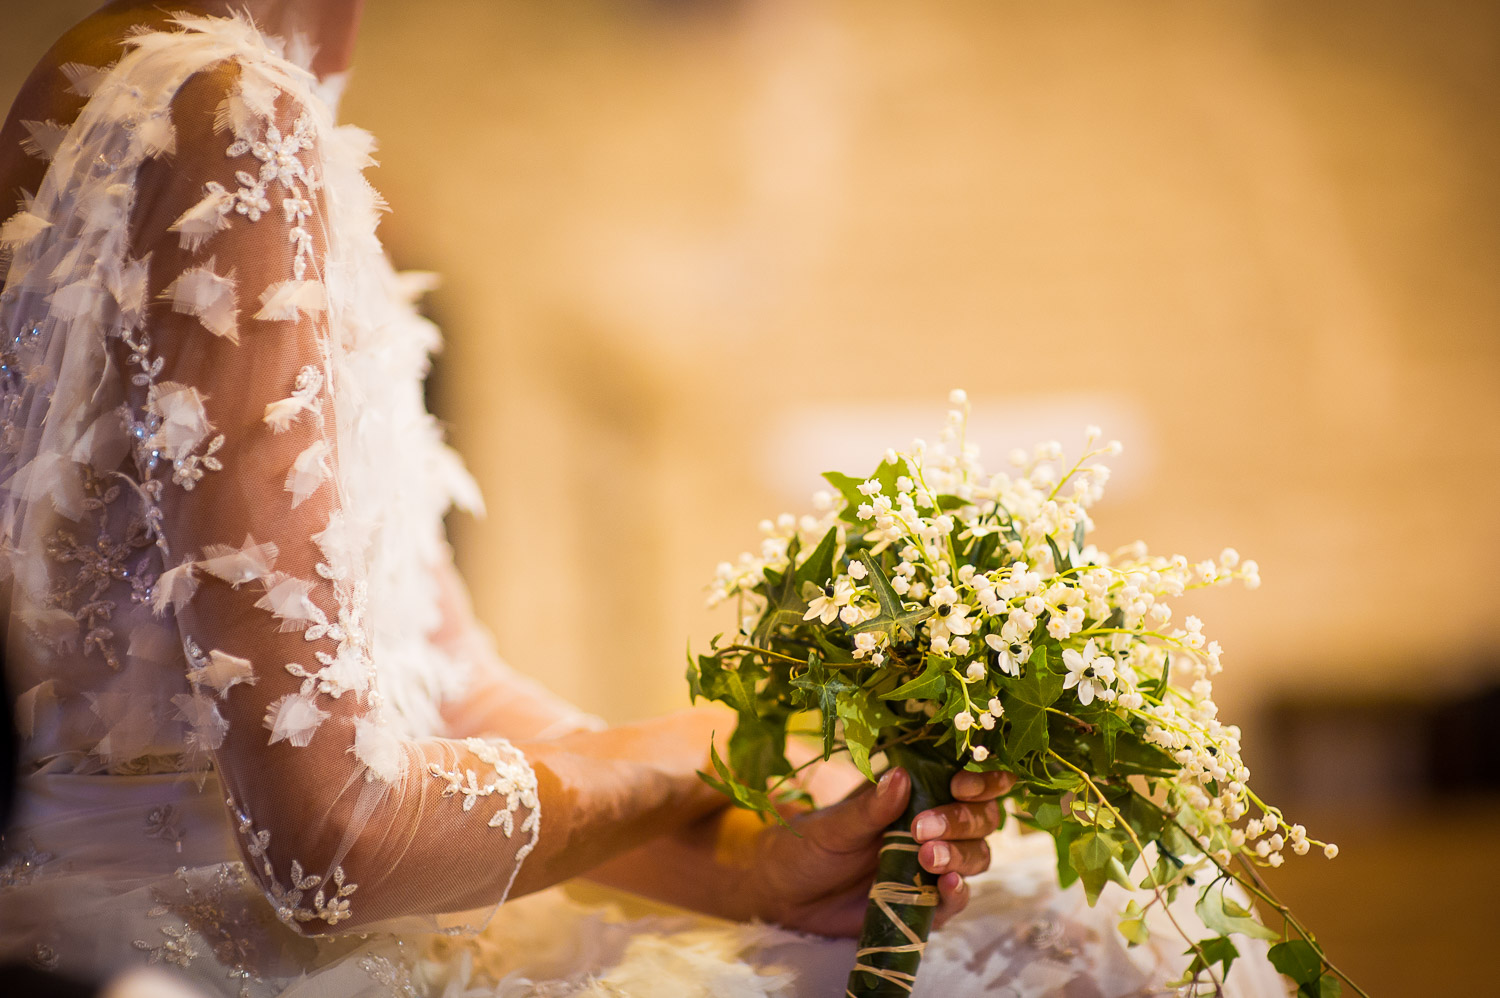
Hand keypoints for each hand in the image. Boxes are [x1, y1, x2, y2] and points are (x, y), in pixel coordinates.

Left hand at [742, 766, 1013, 936]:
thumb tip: (900, 775)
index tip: (962, 786)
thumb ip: (870, 806)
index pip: (966, 781)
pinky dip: (958, 893)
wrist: (786, 894)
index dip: (980, 781)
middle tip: (922, 829)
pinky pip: (955, 900)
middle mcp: (933, 827)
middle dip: (962, 821)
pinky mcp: (925, 904)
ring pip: (975, 857)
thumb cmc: (810, 845)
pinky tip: (948, 885)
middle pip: (980, 820)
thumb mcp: (835, 824)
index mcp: (916, 795)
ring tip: (929, 858)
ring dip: (961, 855)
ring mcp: (931, 866)